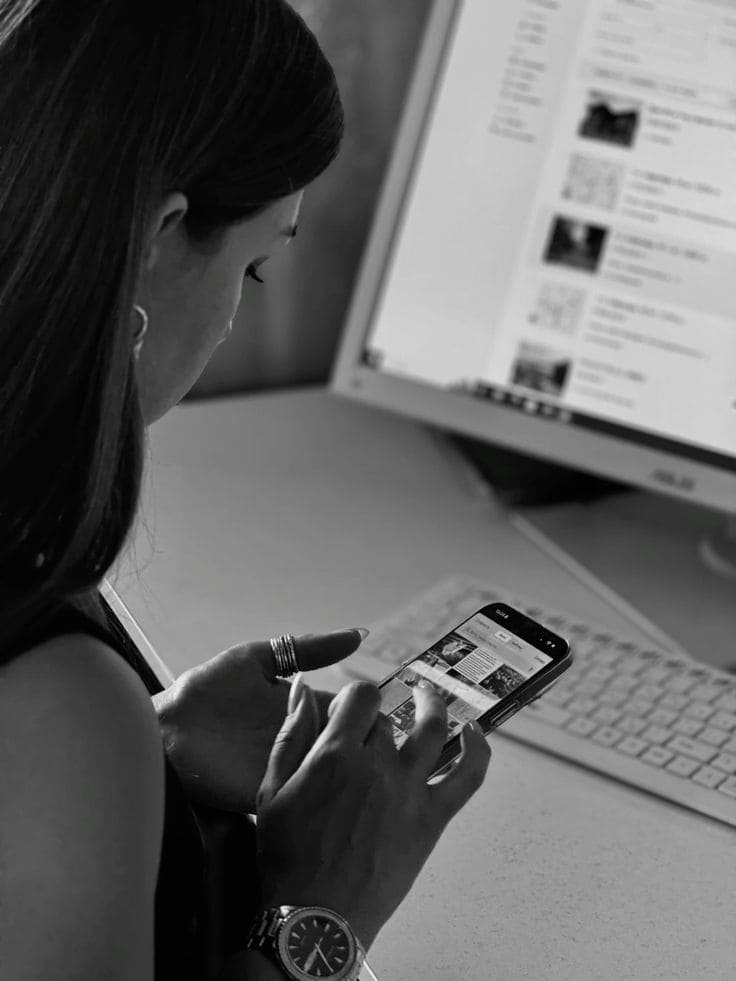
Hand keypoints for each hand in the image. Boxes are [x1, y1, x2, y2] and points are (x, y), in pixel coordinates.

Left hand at [153, 629, 366, 813]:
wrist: (166, 730)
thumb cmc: (206, 691)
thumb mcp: (258, 659)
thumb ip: (306, 649)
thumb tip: (359, 634)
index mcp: (302, 707)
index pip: (346, 708)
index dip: (367, 708)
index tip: (387, 708)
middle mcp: (301, 738)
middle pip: (346, 741)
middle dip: (366, 741)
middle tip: (386, 739)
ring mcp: (289, 768)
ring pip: (332, 770)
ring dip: (347, 767)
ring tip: (368, 761)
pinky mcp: (273, 794)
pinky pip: (305, 796)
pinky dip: (321, 791)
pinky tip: (336, 783)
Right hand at [255, 678, 491, 948]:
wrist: (316, 917)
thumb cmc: (289, 858)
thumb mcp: (271, 790)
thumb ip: (291, 734)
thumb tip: (301, 689)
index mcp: (335, 755)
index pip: (360, 696)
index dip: (355, 697)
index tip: (348, 710)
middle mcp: (377, 765)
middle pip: (388, 719)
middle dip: (376, 721)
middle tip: (369, 733)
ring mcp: (409, 790)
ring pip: (433, 729)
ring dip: (433, 706)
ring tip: (428, 696)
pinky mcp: (431, 818)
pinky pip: (466, 776)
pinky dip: (477, 749)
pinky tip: (473, 732)